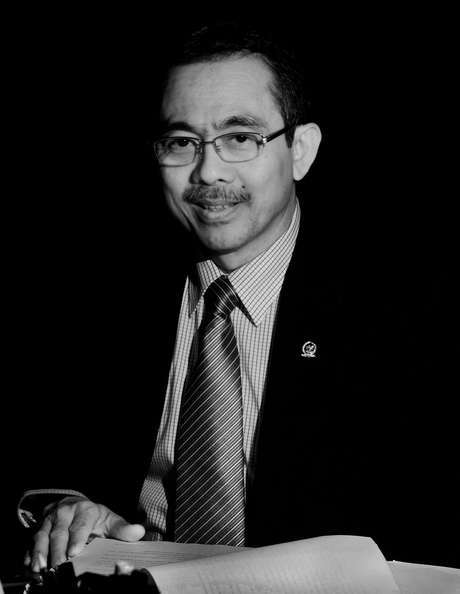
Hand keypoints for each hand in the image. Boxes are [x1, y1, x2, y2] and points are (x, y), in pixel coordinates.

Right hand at [24, 496, 144, 571]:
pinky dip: (29, 555)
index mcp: (85, 510)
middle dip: (57, 551)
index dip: (77, 537)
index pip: (81, 524)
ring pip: (41, 536)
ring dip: (39, 553)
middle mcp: (65, 513)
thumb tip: (138, 532)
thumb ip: (122, 528)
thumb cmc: (94, 517)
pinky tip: (30, 567)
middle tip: (58, 568)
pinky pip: (30, 542)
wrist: (72, 506)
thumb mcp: (109, 520)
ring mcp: (49, 521)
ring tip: (40, 569)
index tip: (75, 552)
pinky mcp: (37, 529)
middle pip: (59, 533)